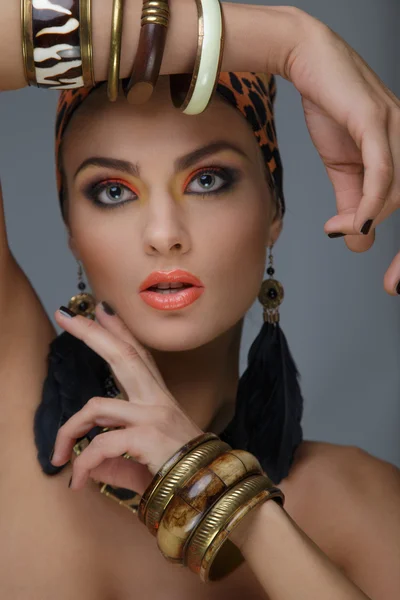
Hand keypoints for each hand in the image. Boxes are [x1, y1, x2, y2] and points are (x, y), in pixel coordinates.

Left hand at [50, 303, 202, 493]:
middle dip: (92, 333)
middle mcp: (157, 401)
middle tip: (67, 316)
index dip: (120, 331)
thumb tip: (86, 464)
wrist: (211, 495)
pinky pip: (100, 444)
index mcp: (159, 401)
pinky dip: (83, 464)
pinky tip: (78, 480)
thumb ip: (115, 458)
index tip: (102, 310)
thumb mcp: (143, 460)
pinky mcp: (147, 435)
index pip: (138, 357)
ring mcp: (153, 415)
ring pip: (97, 405)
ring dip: (68, 429)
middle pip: (123, 356)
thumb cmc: (181, 477)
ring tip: (56, 454)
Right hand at [286, 14, 399, 294]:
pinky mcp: (376, 120)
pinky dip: (371, 201)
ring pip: (398, 189)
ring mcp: (396, 127)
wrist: (305, 61)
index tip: (397, 279)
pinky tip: (357, 222)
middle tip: (392, 281)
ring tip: (342, 231)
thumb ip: (352, 202)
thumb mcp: (341, 167)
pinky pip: (381, 170)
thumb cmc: (328, 106)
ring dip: (372, 219)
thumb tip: (357, 240)